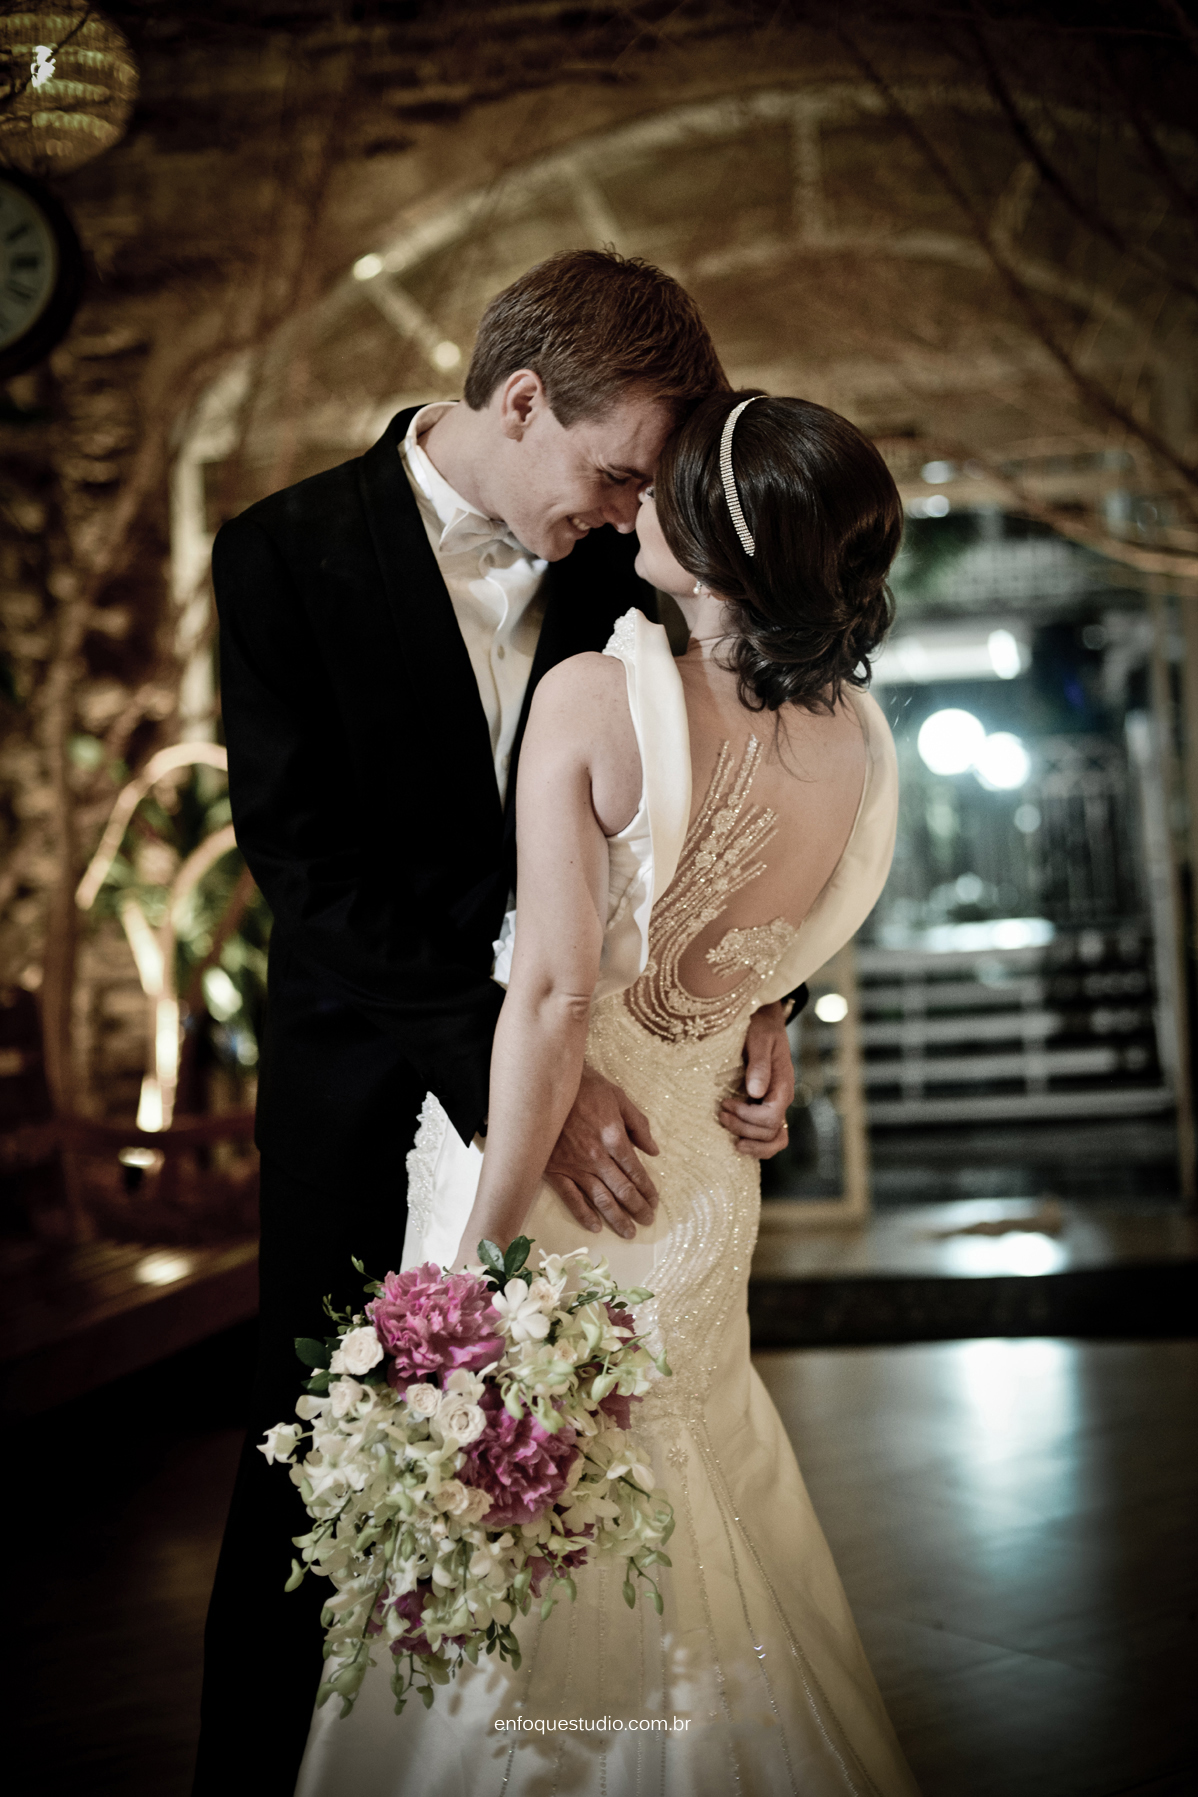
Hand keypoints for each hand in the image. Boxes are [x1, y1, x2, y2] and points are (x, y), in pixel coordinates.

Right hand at [543, 1063, 659, 1240]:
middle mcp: (596, 1156)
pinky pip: (571, 1197)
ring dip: (617, 1218)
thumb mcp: (618, 1098)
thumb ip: (638, 1124)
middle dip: (638, 1208)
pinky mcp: (554, 1169)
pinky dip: (583, 1214)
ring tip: (629, 1232)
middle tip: (648, 1220)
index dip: (648, 1189)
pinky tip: (595, 1227)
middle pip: (622, 1189)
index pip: (636, 1171)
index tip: (655, 1201)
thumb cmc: (585, 1087)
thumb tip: (653, 1151)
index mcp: (613, 1137)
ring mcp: (574, 1165)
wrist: (546, 1084)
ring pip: (600, 1199)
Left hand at [719, 1001, 793, 1159]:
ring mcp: (775, 1105)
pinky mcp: (765, 1108)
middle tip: (720, 1114)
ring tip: (729, 1134)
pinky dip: (756, 1144)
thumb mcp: (759, 1038)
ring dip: (751, 1142)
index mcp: (783, 1084)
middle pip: (769, 1131)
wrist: (763, 1021)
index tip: (725, 1103)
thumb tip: (755, 1092)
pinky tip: (738, 1141)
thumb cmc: (760, 1026)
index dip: (747, 1116)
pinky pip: (769, 1136)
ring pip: (773, 1140)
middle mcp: (782, 1099)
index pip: (771, 1116)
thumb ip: (759, 1064)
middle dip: (742, 1127)